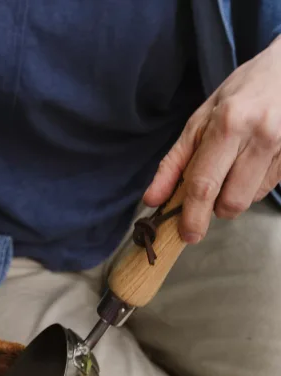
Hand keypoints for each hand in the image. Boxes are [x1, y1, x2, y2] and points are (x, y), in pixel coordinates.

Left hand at [144, 35, 280, 242]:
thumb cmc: (238, 95)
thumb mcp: (199, 121)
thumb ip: (174, 163)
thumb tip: (153, 200)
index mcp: (229, 125)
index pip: (204, 184)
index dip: (193, 216)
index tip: (187, 235)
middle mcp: (260, 136)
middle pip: (231, 201)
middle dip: (215, 208)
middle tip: (210, 191)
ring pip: (250, 199)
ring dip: (234, 196)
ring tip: (233, 168)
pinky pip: (267, 189)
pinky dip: (253, 186)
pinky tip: (252, 163)